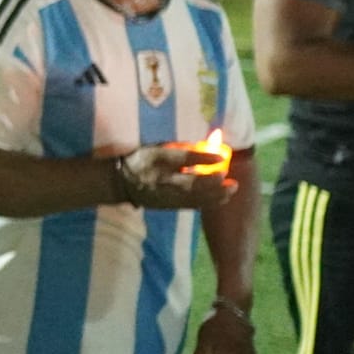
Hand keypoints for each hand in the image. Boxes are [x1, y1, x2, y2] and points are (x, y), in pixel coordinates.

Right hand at [114, 144, 237, 211]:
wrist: (121, 183)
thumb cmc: (142, 159)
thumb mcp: (156, 147)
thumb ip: (180, 148)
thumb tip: (207, 147)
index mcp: (157, 159)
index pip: (182, 159)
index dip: (203, 159)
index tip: (221, 158)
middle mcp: (161, 179)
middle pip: (190, 182)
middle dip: (212, 181)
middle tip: (229, 177)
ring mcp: (164, 195)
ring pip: (193, 197)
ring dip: (214, 194)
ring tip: (231, 189)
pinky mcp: (168, 206)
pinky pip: (190, 205)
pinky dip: (207, 202)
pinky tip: (221, 198)